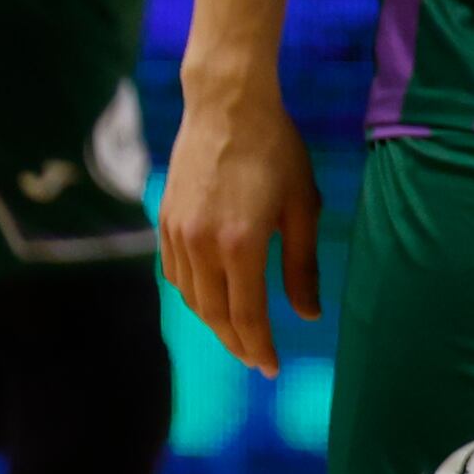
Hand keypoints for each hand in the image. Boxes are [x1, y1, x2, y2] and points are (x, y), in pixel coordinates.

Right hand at [157, 81, 320, 375]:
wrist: (227, 106)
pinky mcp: (164, 222)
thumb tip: (308, 314)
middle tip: (257, 359)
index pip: (247, 316)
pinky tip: (212, 296)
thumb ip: (302, 264)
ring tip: (239, 333)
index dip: (260, 348)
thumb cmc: (276, 149)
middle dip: (238, 342)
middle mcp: (202, 246)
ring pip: (192, 299)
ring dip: (215, 321)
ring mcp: (177, 235)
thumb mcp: (302, 204)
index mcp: (241, 244)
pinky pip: (176, 275)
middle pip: (216, 315)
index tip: (271, 368)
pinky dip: (194, 295)